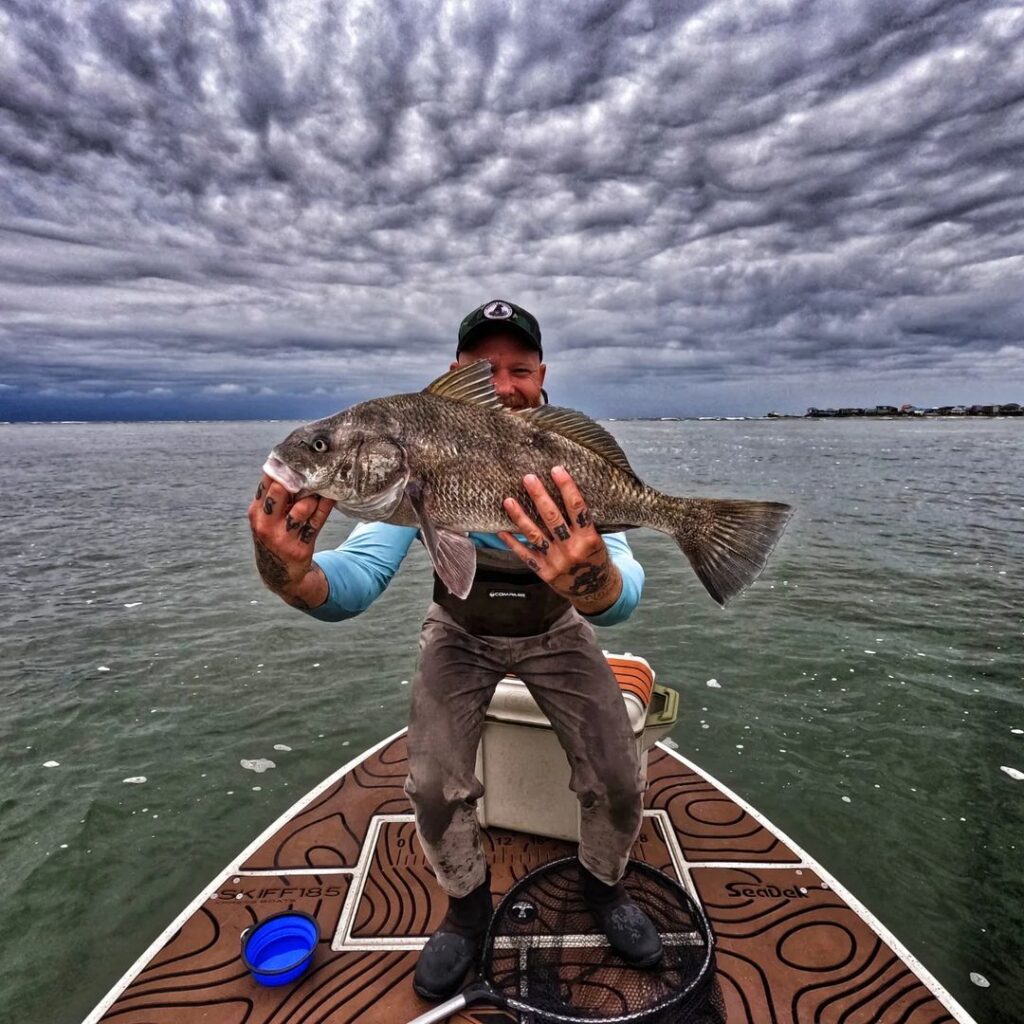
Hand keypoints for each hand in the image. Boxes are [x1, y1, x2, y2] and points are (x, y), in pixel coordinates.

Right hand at [247, 475, 334, 608]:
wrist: (280, 574)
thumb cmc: (275, 535)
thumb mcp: (266, 517)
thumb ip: (273, 495)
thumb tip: (290, 463)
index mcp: (256, 512)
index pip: (267, 481)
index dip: (282, 466)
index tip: (297, 454)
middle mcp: (265, 525)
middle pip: (280, 490)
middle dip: (296, 477)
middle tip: (311, 466)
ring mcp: (283, 538)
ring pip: (302, 506)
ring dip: (314, 494)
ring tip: (322, 485)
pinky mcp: (300, 548)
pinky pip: (317, 522)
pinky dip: (325, 507)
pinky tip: (331, 496)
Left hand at [498, 465, 621, 615]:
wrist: (595, 590)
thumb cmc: (595, 557)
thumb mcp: (597, 539)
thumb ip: (583, 522)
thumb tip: (566, 492)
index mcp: (589, 538)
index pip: (577, 508)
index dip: (567, 487)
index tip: (556, 470)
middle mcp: (572, 549)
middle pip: (553, 518)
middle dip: (539, 496)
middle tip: (528, 478)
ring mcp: (556, 561)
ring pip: (535, 535)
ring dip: (520, 517)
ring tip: (508, 500)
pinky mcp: (544, 572)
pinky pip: (525, 554)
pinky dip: (513, 542)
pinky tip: (502, 530)